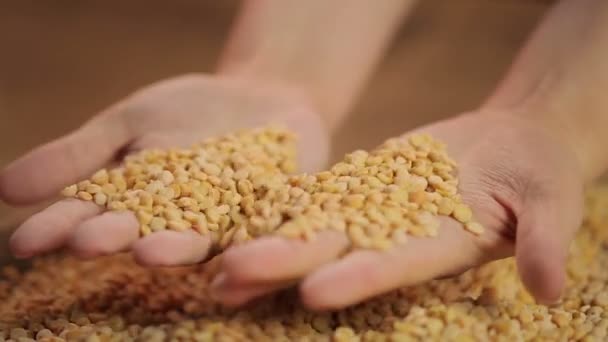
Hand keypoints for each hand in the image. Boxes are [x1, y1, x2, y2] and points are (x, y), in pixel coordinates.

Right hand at [1, 74, 329, 262]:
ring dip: (174, 247)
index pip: (90, 217)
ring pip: (199, 239)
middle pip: (141, 233)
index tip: (25, 241)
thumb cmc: (189, 112)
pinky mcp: (270, 218)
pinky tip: (238, 254)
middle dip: (115, 237)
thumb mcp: (129, 123)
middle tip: (88, 241)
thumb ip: (77, 155)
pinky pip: (261, 231)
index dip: (60, 228)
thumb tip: (3, 189)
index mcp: (136, 204)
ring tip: (148, 250)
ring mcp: (226, 223)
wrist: (261, 96)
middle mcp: (177, 224)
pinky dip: (250, 243)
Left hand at [210, 111, 583, 309]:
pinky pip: (312, 197)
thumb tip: (553, 290)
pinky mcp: (355, 188)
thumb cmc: (536, 175)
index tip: (315, 292)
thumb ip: (543, 240)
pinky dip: (275, 207)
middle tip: (229, 281)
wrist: (508, 145)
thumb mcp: (550, 201)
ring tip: (213, 262)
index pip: (391, 268)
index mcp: (435, 247)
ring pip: (309, 230)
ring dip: (262, 246)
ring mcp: (369, 213)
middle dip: (281, 268)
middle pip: (330, 256)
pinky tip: (233, 214)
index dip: (356, 278)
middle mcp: (392, 239)